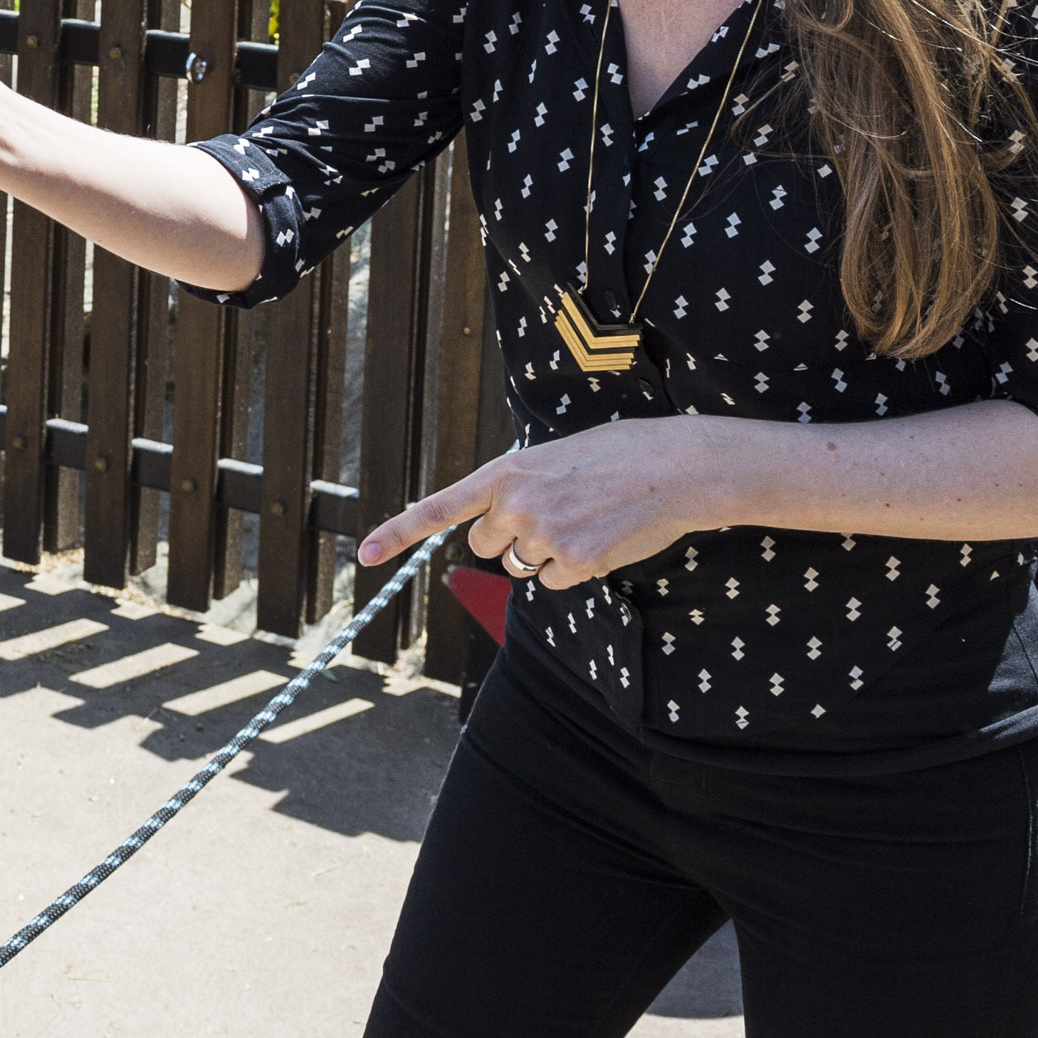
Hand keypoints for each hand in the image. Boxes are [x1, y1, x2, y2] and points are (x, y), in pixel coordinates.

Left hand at [356, 419, 729, 589]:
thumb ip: (516, 488)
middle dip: (510, 536)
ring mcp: (544, 538)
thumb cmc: (615, 456)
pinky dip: (575, 569)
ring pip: (521, 566)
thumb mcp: (551, 457)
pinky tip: (601, 538)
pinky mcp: (576, 565)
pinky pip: (556, 582)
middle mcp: (515, 506)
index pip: (440, 508)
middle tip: (554, 510)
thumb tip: (500, 530)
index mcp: (505, 473)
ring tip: (584, 518)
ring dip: (546, 552)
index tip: (365, 556)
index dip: (398, 533)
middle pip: (485, 545)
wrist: (672, 466)